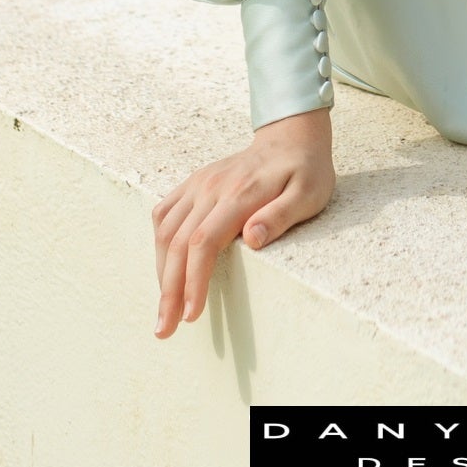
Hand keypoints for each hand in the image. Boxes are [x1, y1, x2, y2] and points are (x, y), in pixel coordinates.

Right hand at [151, 108, 335, 338]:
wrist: (291, 136)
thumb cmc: (304, 170)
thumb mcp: (308, 194)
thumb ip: (280, 216)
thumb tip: (251, 239)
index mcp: (239, 193)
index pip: (203, 242)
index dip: (193, 281)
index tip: (192, 315)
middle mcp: (211, 186)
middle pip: (176, 243)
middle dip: (168, 290)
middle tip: (165, 330)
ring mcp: (199, 183)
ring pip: (165, 231)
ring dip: (160, 272)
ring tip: (164, 308)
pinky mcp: (194, 183)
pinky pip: (164, 212)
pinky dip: (158, 243)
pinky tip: (164, 266)